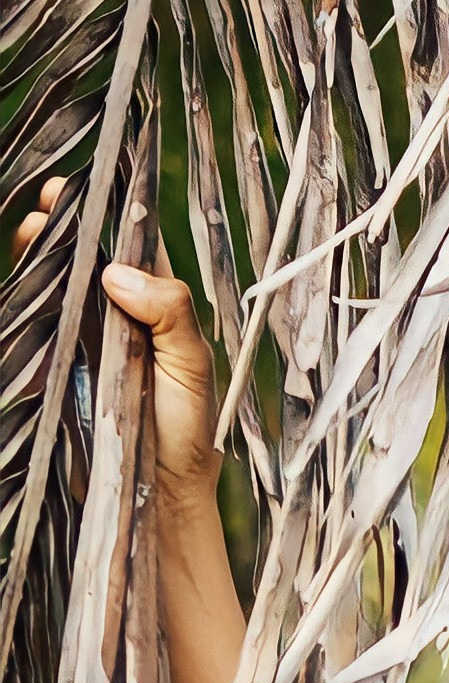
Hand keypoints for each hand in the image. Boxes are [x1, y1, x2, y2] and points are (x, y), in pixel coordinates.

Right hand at [11, 180, 221, 495]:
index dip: (108, 211)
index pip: (129, 245)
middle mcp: (117, 316)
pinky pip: (34, 326)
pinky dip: (24, 302)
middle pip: (84, 257)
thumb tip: (115, 271)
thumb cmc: (188, 432)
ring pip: (55, 284)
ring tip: (33, 233)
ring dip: (39, 256)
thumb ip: (169, 314)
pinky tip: (21, 281)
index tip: (85, 186)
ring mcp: (83, 339)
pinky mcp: (55, 367)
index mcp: (156, 307)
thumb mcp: (193, 367)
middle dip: (62, 226)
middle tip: (47, 206)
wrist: (159, 496)